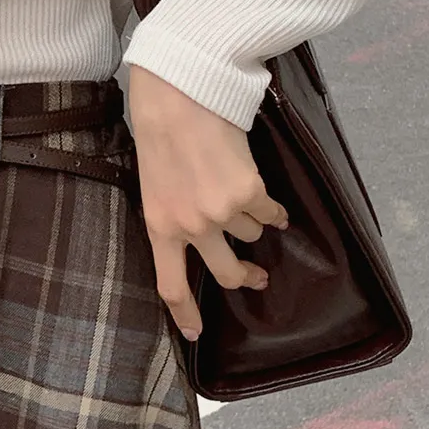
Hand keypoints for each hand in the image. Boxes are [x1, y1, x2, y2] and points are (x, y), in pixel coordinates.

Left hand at [128, 66, 288, 340]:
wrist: (177, 94)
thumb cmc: (159, 131)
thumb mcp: (153, 183)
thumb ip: (173, 214)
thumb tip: (198, 234)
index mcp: (159, 226)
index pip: (170, 284)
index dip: (184, 314)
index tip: (195, 334)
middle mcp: (190, 228)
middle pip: (225, 273)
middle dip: (245, 277)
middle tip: (256, 276)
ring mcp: (221, 213)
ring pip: (250, 234)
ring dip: (254, 223)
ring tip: (252, 204)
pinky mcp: (248, 193)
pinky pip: (270, 212)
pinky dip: (275, 209)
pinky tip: (273, 203)